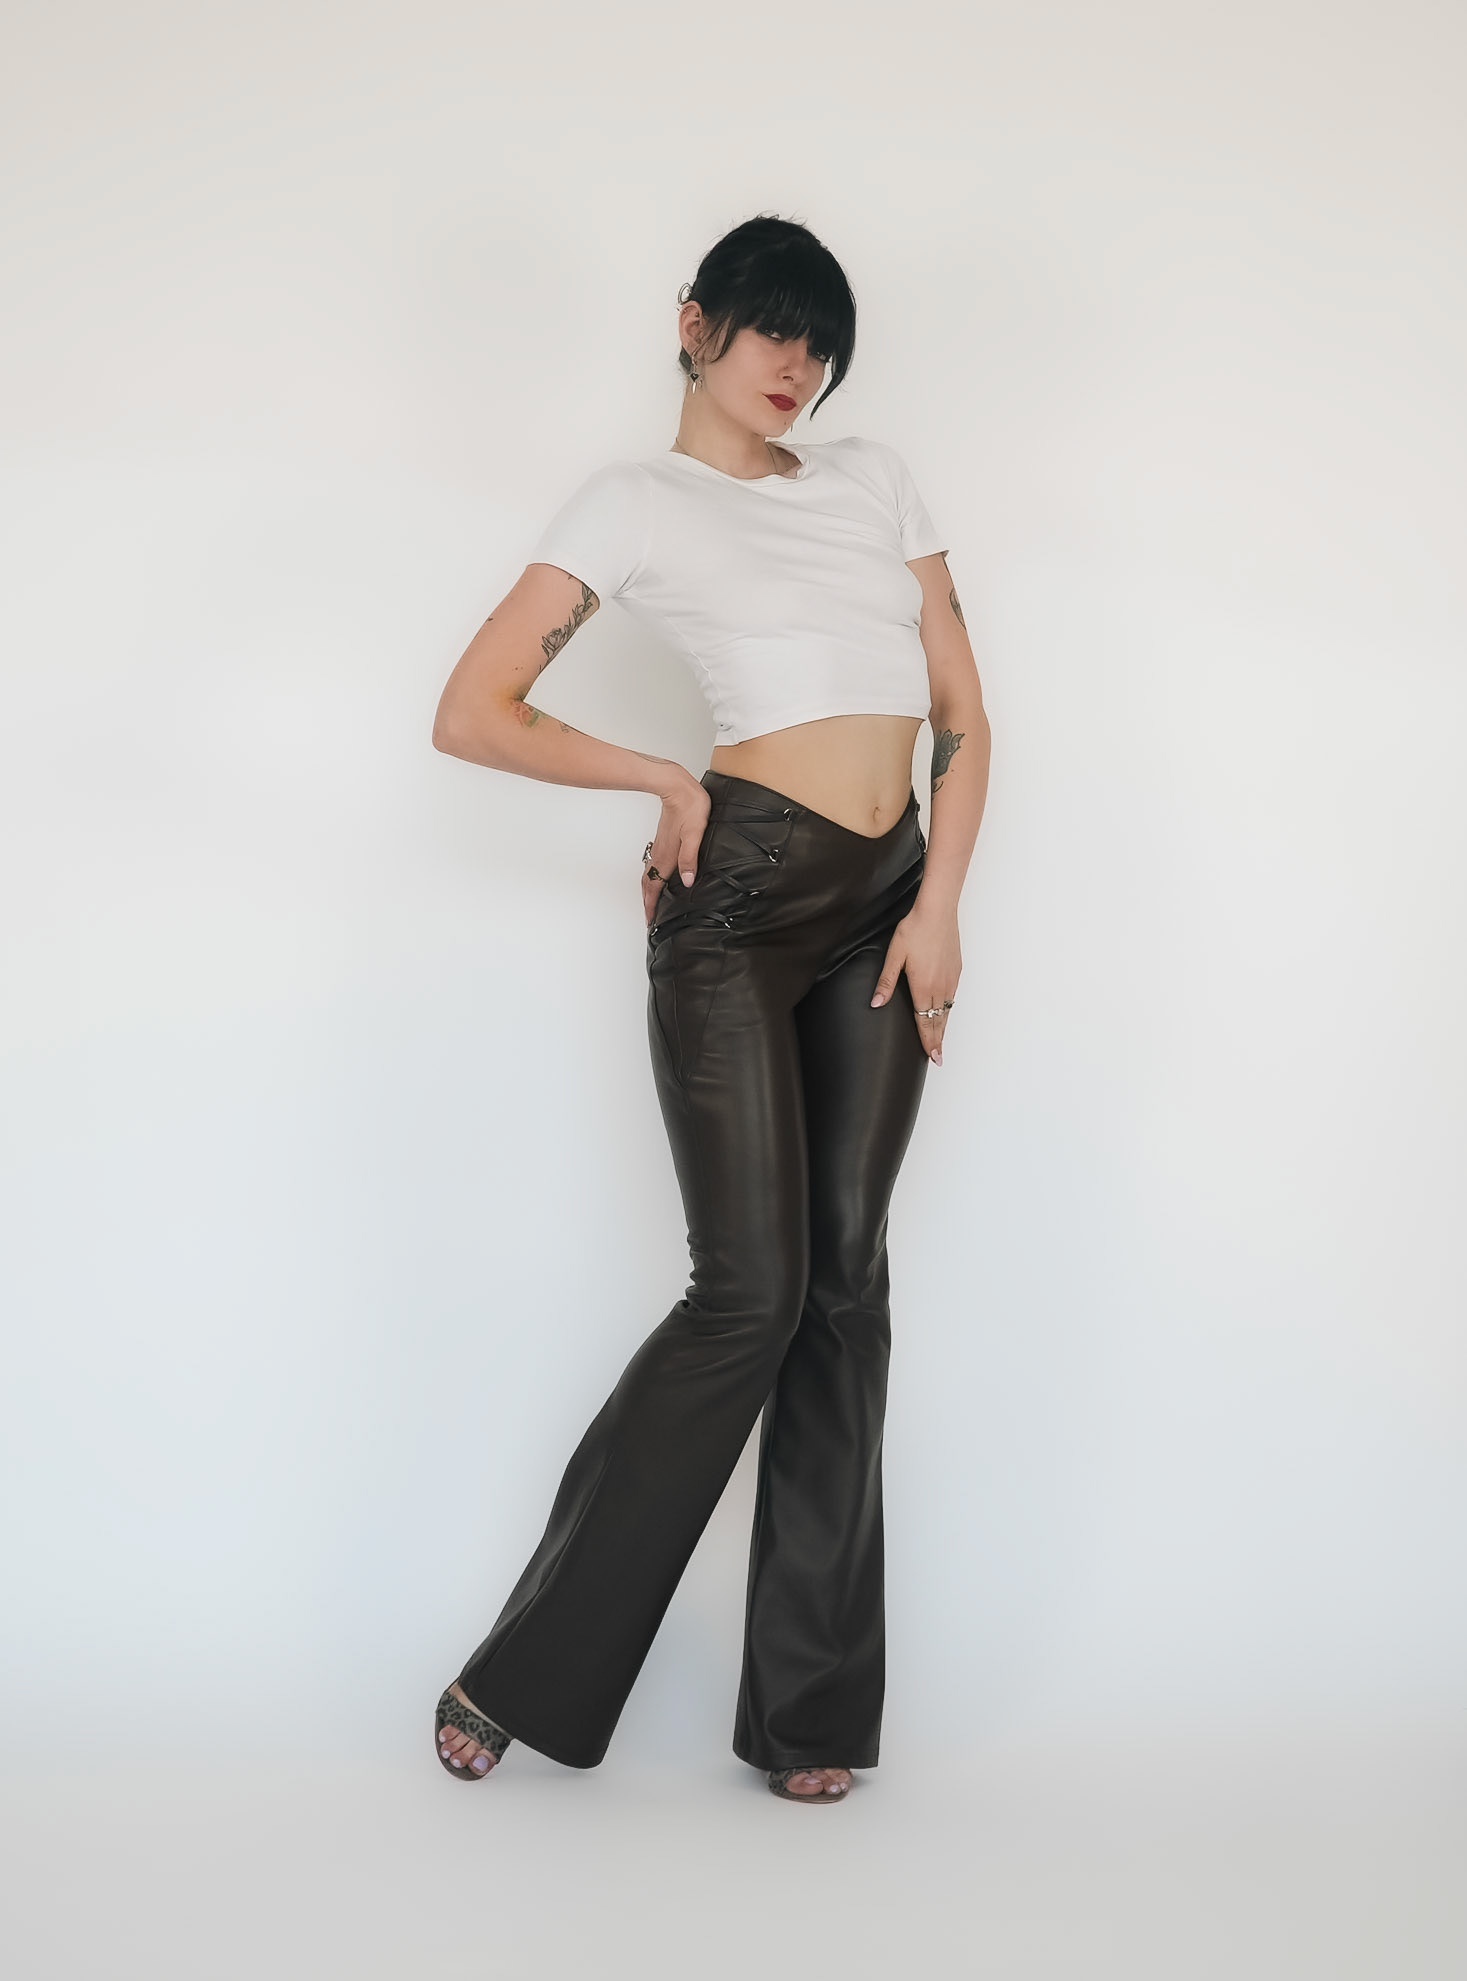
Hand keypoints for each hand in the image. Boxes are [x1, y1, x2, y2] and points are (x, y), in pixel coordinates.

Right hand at [642, 778, 711, 927]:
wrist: (676, 786)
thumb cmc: (690, 807)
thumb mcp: (694, 834)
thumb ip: (689, 858)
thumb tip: (687, 881)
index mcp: (668, 856)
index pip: (656, 887)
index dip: (652, 906)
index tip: (650, 921)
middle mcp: (660, 854)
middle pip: (648, 884)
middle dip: (647, 903)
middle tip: (648, 918)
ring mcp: (659, 847)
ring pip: (649, 875)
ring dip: (648, 891)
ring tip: (650, 903)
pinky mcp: (662, 840)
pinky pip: (652, 865)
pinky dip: (651, 878)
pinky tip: (657, 878)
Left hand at [870, 900, 960, 1063]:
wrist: (937, 912)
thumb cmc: (914, 930)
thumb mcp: (894, 956)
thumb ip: (886, 982)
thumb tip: (876, 1003)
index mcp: (923, 986)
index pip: (925, 1022)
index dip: (928, 1041)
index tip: (932, 1056)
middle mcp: (940, 986)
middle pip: (939, 1021)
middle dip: (938, 1040)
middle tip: (938, 1057)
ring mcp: (951, 979)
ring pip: (947, 1010)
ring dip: (943, 1026)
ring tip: (941, 1040)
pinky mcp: (956, 970)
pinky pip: (952, 997)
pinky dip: (948, 1010)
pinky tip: (944, 1011)